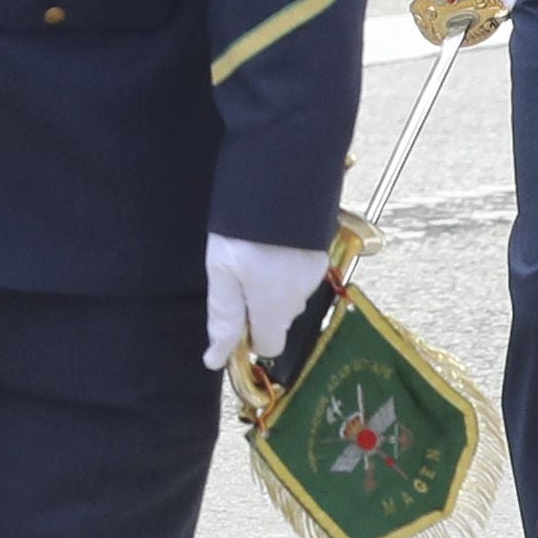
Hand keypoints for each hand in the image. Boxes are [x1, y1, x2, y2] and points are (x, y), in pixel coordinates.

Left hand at [204, 234, 335, 376]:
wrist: (280, 179)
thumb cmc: (244, 227)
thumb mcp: (222, 272)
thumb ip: (224, 317)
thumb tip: (216, 358)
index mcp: (276, 307)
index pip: (269, 347)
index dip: (248, 338)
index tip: (232, 316)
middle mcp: (301, 296)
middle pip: (278, 319)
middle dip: (257, 307)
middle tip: (235, 274)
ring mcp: (314, 273)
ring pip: (289, 295)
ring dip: (271, 284)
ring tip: (252, 252)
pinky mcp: (320, 252)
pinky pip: (299, 273)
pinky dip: (284, 265)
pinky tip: (271, 243)